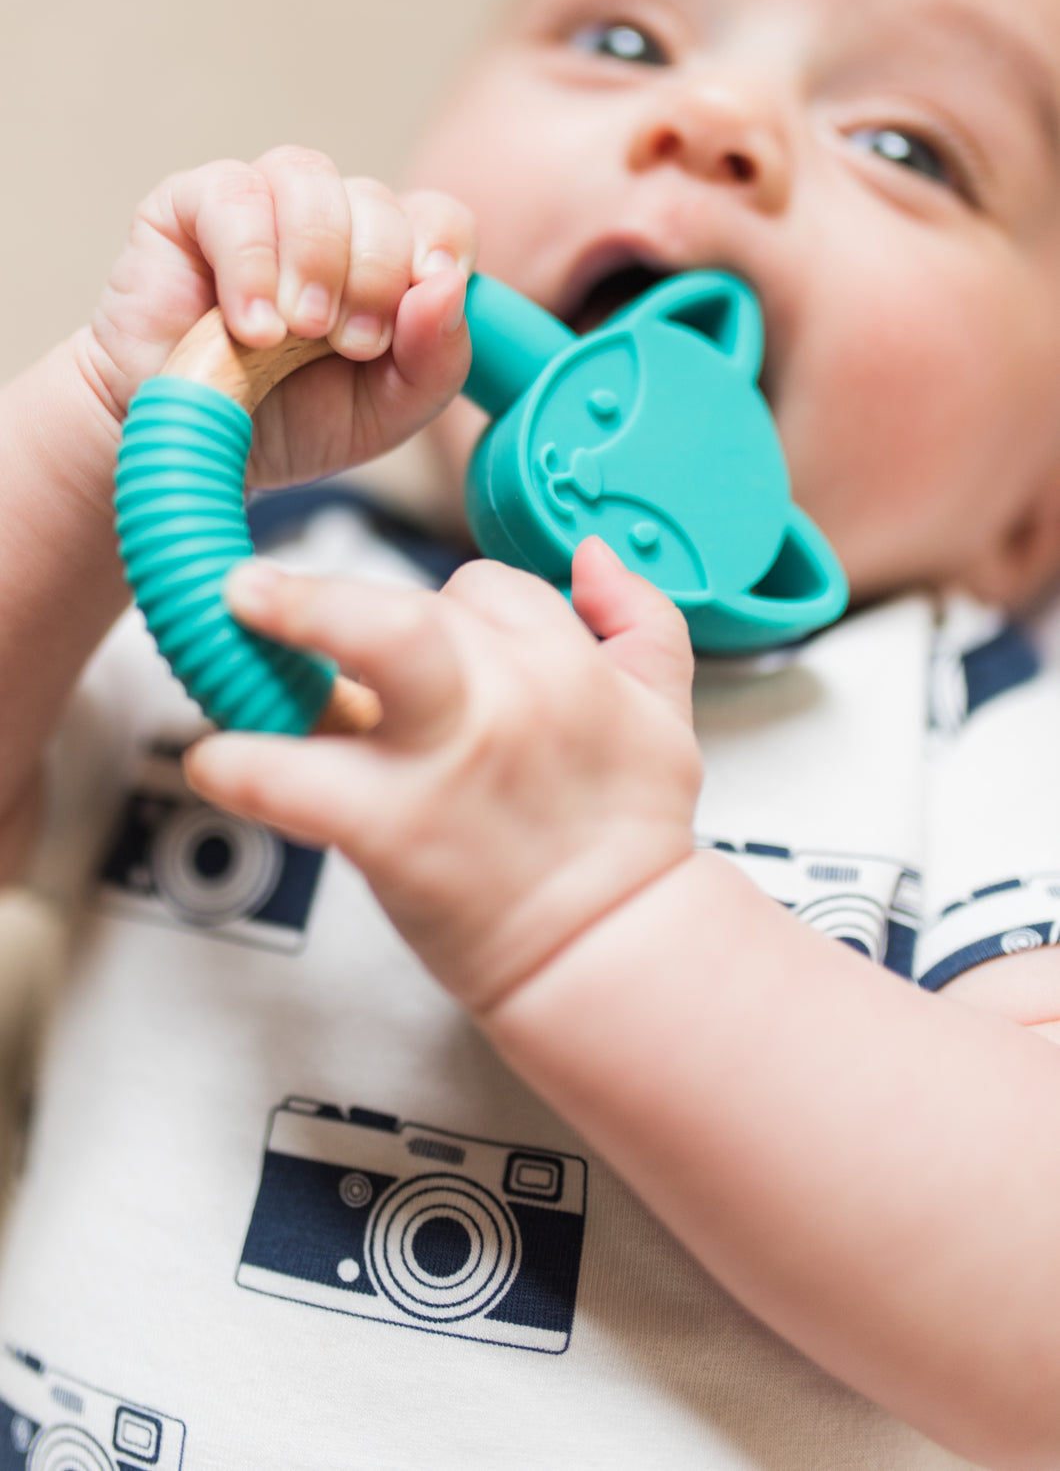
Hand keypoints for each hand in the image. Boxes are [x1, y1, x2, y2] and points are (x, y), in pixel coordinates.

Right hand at [79, 146, 476, 486]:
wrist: (193, 449)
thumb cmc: (291, 423)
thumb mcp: (385, 413)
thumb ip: (436, 360)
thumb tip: (448, 286)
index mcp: (386, 259)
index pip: (438, 218)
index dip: (437, 256)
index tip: (409, 322)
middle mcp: (329, 219)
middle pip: (379, 201)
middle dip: (374, 279)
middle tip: (345, 344)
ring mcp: (261, 203)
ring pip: (309, 177)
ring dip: (316, 260)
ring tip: (293, 333)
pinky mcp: (189, 205)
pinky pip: (235, 196)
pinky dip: (251, 263)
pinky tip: (250, 325)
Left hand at [184, 538, 701, 1010]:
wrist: (615, 948)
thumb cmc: (626, 833)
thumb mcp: (665, 712)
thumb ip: (640, 621)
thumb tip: (594, 556)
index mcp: (566, 664)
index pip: (485, 589)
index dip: (438, 616)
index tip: (401, 645)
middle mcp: (510, 696)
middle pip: (421, 600)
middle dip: (331, 592)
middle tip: (253, 591)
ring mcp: (451, 757)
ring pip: (376, 643)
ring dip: (293, 626)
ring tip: (234, 629)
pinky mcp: (399, 829)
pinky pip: (300, 777)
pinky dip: (245, 765)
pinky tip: (222, 762)